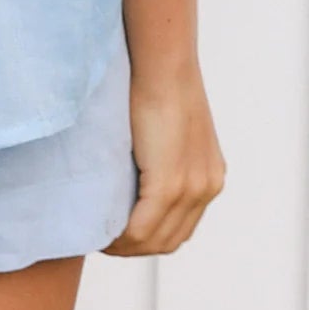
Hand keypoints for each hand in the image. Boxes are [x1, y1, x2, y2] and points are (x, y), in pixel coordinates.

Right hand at [102, 59, 225, 256]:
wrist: (163, 63)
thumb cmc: (157, 81)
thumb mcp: (169, 126)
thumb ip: (160, 153)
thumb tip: (133, 167)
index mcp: (209, 176)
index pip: (180, 226)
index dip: (149, 235)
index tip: (119, 229)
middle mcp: (206, 187)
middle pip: (170, 240)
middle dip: (136, 246)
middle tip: (104, 237)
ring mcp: (191, 188)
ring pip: (154, 240)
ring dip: (125, 245)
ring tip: (99, 234)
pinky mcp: (169, 185)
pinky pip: (141, 228)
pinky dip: (120, 236)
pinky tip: (101, 230)